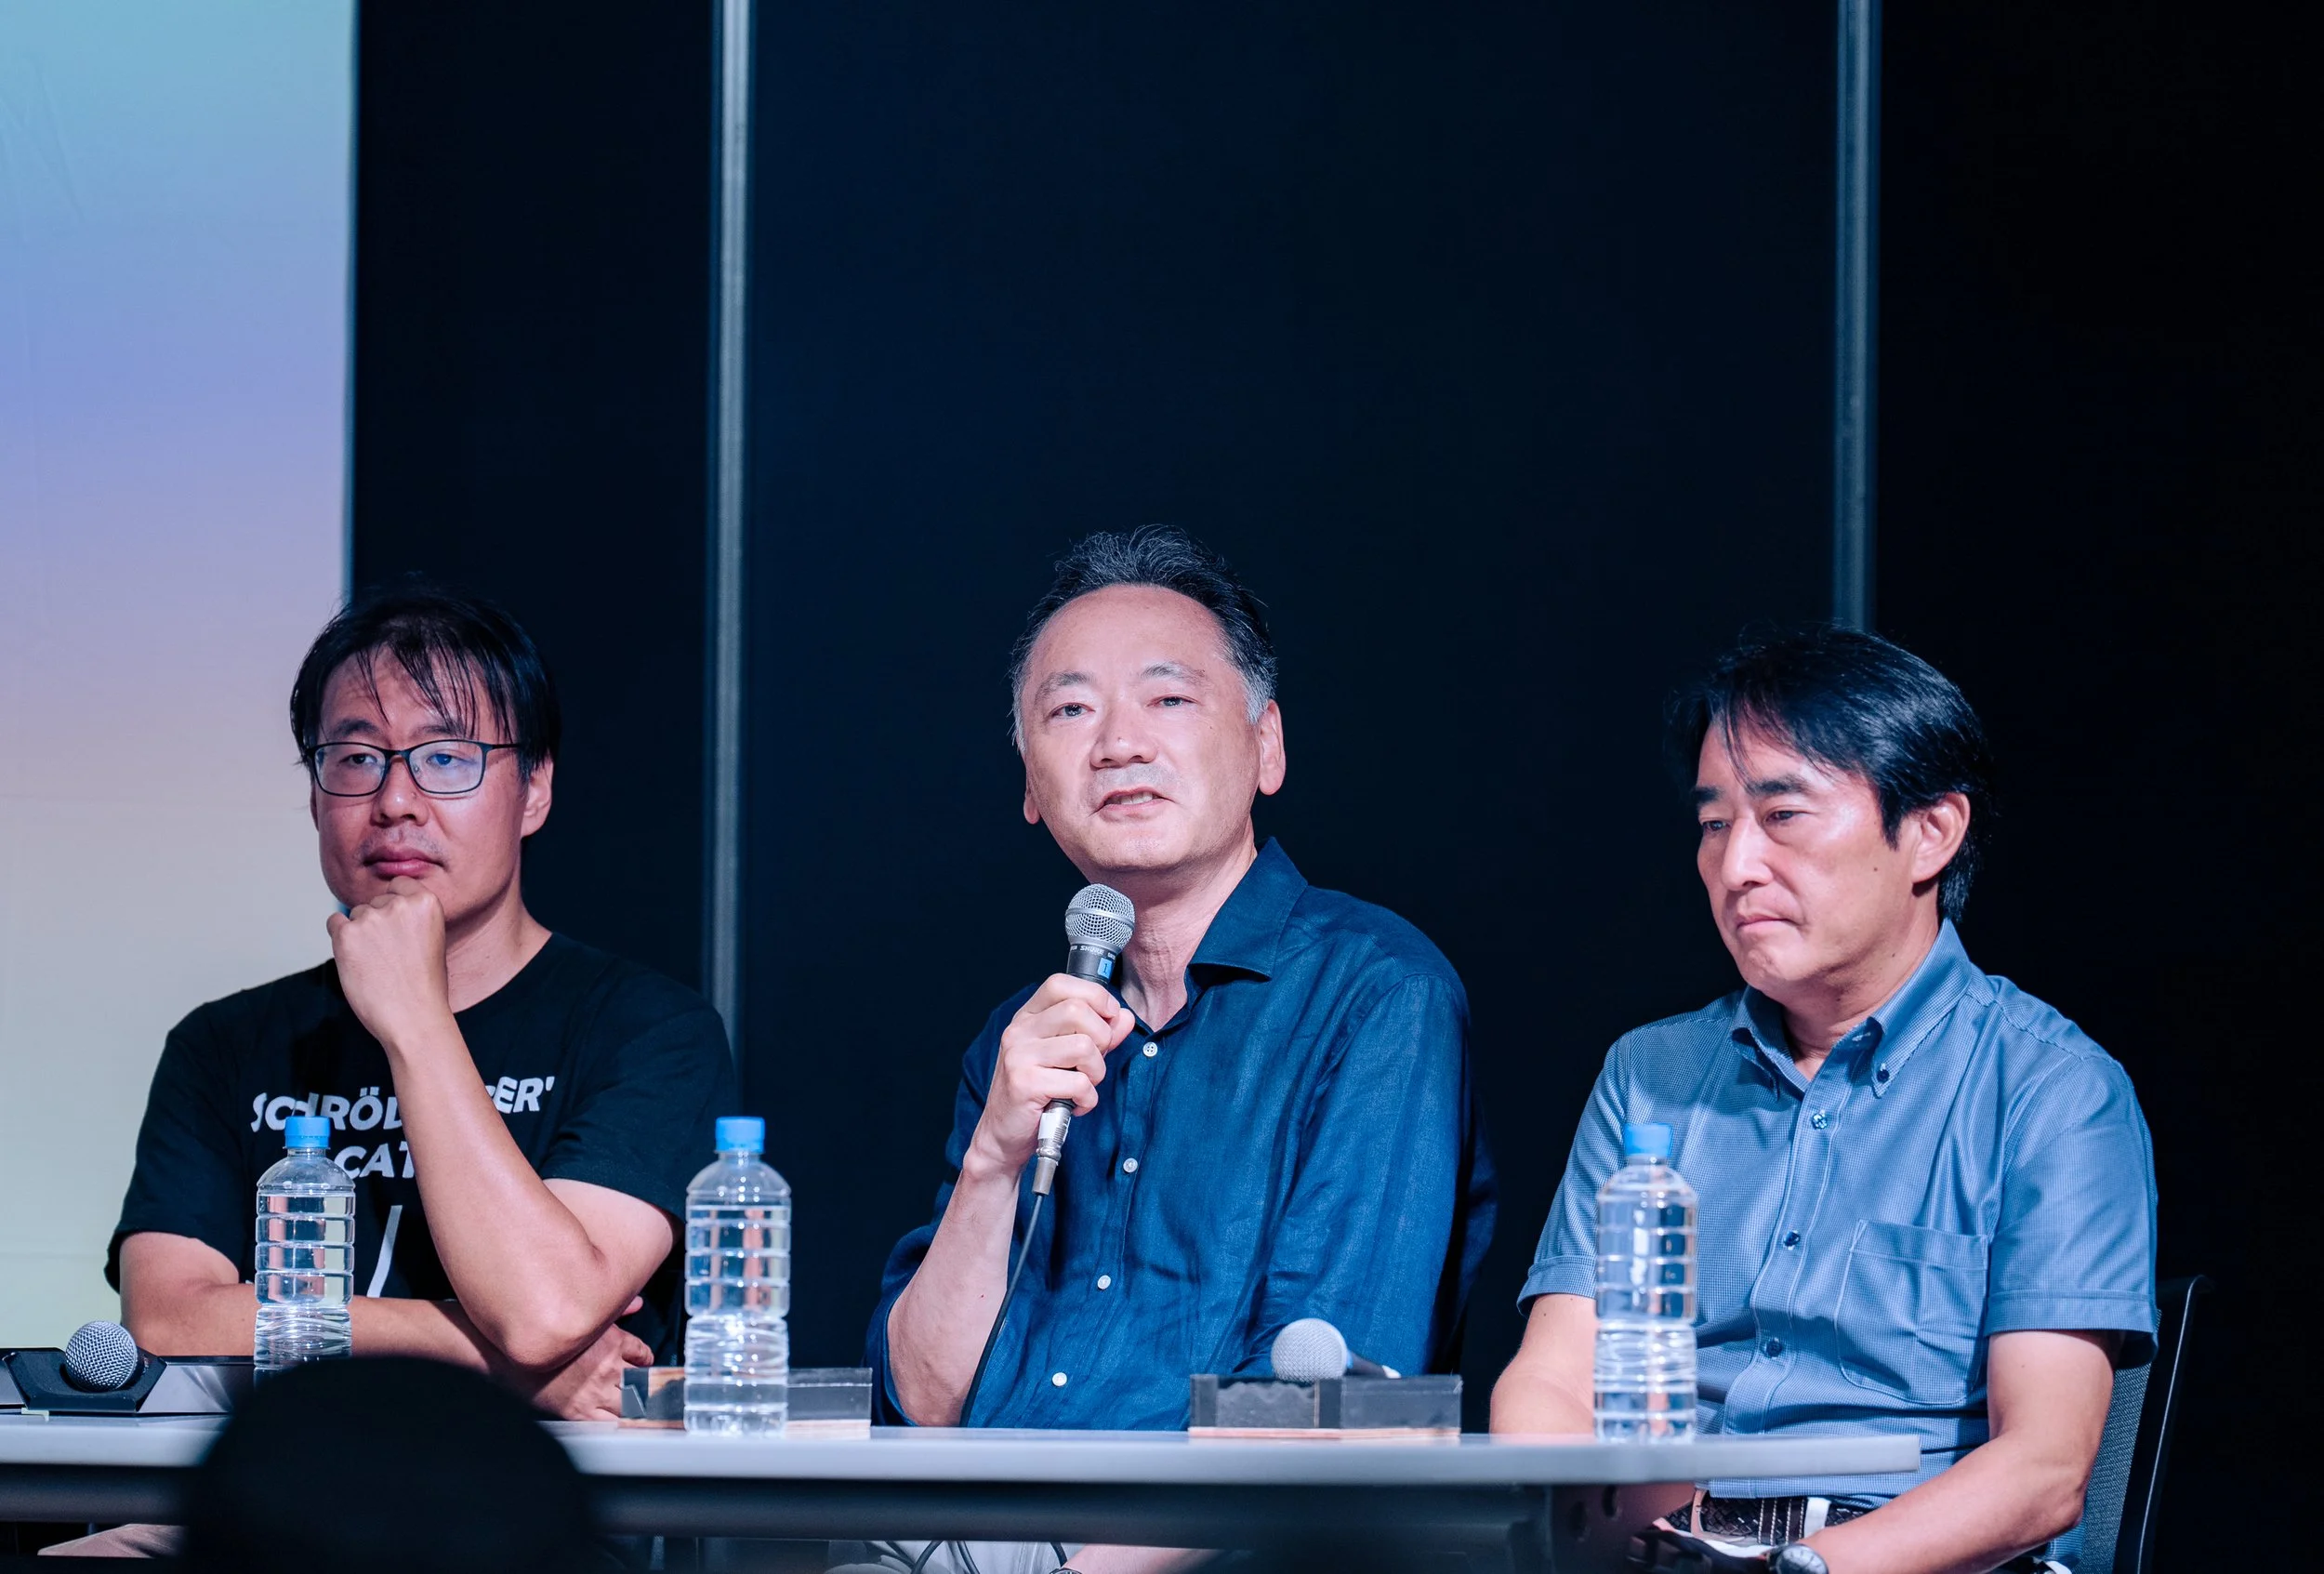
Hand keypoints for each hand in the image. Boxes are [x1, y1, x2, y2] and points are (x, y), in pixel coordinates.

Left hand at [327, 877, 455, 1050]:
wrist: (413, 1018)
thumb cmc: (425, 987)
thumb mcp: (432, 940)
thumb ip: (412, 919)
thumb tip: (384, 910)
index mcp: (426, 902)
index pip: (400, 885)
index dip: (394, 903)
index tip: (394, 923)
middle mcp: (397, 904)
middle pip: (376, 901)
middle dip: (377, 921)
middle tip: (387, 954)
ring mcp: (370, 918)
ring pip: (356, 914)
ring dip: (360, 933)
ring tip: (375, 964)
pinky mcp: (346, 934)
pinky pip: (335, 923)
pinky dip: (340, 938)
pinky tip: (355, 958)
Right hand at [500, 1297, 651, 1419]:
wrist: (513, 1356)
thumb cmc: (545, 1334)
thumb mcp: (584, 1316)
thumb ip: (616, 1310)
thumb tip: (637, 1303)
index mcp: (613, 1342)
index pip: (642, 1353)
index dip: (645, 1359)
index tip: (643, 1363)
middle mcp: (608, 1368)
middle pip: (641, 1381)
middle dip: (645, 1385)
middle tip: (647, 1389)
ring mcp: (596, 1392)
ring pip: (630, 1404)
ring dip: (635, 1406)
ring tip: (638, 1408)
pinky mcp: (579, 1412)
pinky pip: (608, 1423)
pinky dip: (618, 1424)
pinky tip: (620, 1422)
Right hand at [965, 974, 1134, 1179]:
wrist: (1003, 1136)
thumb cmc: (1037, 1093)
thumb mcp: (1067, 1058)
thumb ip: (1097, 1035)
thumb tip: (1124, 1017)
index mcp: (1028, 1017)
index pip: (1061, 983)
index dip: (1094, 996)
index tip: (1108, 1019)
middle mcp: (1019, 1031)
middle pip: (1078, 1011)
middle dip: (1101, 1039)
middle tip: (1093, 1064)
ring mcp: (1019, 1056)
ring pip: (1084, 1047)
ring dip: (1096, 1073)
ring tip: (1083, 1086)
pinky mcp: (1024, 1084)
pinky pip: (1078, 1082)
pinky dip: (1088, 1098)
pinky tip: (1075, 1105)